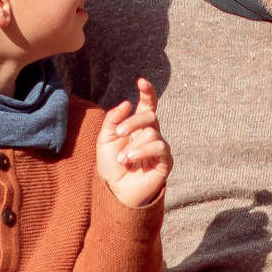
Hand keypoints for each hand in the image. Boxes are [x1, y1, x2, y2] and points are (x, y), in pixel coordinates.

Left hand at [97, 77, 170, 208]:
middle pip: (150, 115)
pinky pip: (159, 147)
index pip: (148, 105)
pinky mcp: (165, 161)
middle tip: (119, 134)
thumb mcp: (105, 139)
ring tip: (123, 158)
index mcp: (138, 126)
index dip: (148, 92)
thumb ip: (113, 120)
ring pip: (153, 132)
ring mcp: (159, 147)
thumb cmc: (111, 165)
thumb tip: (127, 103)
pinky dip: (143, 151)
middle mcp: (151, 134)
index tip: (141, 81)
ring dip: (135, 144)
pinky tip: (131, 159)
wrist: (115, 191)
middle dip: (133, 122)